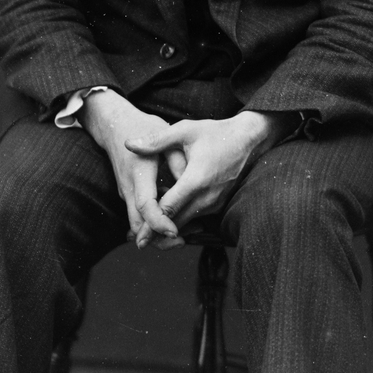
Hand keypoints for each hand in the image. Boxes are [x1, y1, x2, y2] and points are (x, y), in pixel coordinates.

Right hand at [80, 89, 187, 248]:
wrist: (114, 125)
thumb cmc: (142, 126)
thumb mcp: (165, 135)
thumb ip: (178, 160)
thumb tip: (191, 185)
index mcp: (138, 171)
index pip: (144, 205)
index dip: (159, 222)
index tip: (176, 231)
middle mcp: (128, 187)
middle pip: (138, 224)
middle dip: (158, 239)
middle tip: (183, 241)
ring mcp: (126, 192)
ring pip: (137, 224)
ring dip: (157, 234)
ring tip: (186, 234)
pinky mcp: (128, 194)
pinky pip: (139, 216)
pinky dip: (154, 224)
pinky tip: (177, 220)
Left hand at [125, 111, 295, 245]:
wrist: (244, 139)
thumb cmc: (212, 132)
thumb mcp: (183, 131)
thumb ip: (155, 141)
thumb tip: (128, 144)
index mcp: (196, 179)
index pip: (169, 209)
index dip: (151, 223)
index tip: (136, 236)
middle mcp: (207, 196)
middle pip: (177, 222)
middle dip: (156, 232)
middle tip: (136, 241)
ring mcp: (215, 202)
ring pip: (187, 221)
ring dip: (168, 225)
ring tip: (146, 230)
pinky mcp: (218, 204)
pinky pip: (196, 216)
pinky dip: (181, 218)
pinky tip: (166, 214)